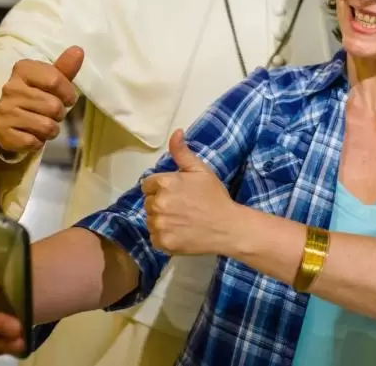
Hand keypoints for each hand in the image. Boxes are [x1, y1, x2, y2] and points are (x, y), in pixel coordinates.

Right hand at [0, 46, 82, 155]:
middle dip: (59, 114)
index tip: (67, 98)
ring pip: (47, 126)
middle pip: (54, 106)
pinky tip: (30, 134)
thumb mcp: (51, 79)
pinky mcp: (2, 132)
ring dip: (51, 130)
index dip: (68, 93)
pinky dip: (37, 142)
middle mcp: (10, 88)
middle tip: (51, 113)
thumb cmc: (36, 95)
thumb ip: (65, 67)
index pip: (56, 80)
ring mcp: (4, 110)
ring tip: (42, 124)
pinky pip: (34, 142)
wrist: (8, 119)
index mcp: (22, 69)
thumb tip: (78, 50)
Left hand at [142, 130, 236, 255]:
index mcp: (165, 183)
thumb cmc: (214, 196)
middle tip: (181, 207)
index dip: (161, 188)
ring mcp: (159, 224)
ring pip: (150, 220)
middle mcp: (158, 203)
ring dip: (161, 220)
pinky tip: (179, 232)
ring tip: (181, 220)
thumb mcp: (200, 170)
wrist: (228, 226)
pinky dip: (163, 236)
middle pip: (148, 202)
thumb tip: (176, 132)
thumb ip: (182, 152)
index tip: (176, 193)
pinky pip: (154, 237)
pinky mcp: (162, 242)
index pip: (148, 184)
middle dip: (161, 203)